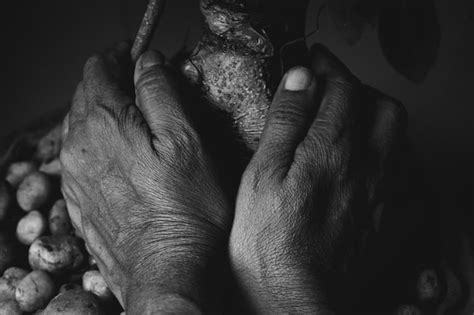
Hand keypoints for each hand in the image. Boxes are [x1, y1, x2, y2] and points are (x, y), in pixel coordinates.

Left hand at [60, 42, 230, 313]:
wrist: (167, 271)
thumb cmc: (186, 209)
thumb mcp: (186, 140)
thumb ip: (161, 93)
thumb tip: (147, 61)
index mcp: (104, 123)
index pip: (99, 68)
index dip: (120, 55)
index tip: (139, 55)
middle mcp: (79, 146)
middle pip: (85, 94)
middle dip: (111, 81)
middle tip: (140, 84)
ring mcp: (76, 175)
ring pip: (79, 125)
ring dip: (102, 112)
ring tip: (132, 117)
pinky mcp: (80, 199)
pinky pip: (80, 156)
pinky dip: (97, 143)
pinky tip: (120, 153)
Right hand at [229, 44, 406, 312]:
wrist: (298, 300)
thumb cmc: (270, 243)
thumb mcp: (261, 175)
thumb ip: (285, 123)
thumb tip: (301, 78)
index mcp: (332, 149)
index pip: (342, 87)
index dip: (328, 68)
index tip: (315, 63)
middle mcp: (369, 165)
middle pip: (381, 106)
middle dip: (358, 89)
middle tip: (333, 92)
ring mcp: (387, 193)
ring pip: (399, 136)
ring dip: (376, 119)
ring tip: (350, 123)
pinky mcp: (395, 218)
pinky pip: (408, 172)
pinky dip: (391, 155)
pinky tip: (370, 163)